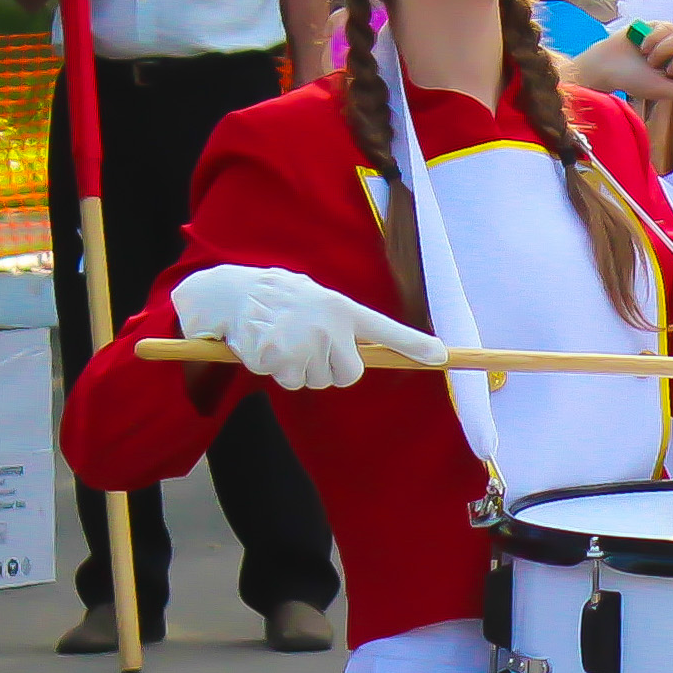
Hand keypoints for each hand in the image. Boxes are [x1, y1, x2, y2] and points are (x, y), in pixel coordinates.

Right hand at [169, 265, 434, 390]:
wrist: (231, 290)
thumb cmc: (278, 297)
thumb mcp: (315, 298)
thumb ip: (339, 324)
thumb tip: (356, 358)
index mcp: (342, 308)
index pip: (385, 330)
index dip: (412, 344)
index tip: (442, 355)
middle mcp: (329, 326)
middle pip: (347, 375)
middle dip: (327, 368)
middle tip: (303, 343)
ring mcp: (304, 343)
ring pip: (314, 381)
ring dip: (296, 368)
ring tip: (280, 338)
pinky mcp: (277, 358)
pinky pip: (286, 380)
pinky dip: (272, 369)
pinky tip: (263, 344)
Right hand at [569, 23, 672, 105]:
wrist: (605, 64)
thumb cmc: (632, 80)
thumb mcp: (659, 89)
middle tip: (668, 69)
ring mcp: (672, 41)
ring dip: (665, 50)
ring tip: (648, 59)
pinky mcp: (660, 27)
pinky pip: (669, 27)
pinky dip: (655, 38)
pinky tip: (642, 46)